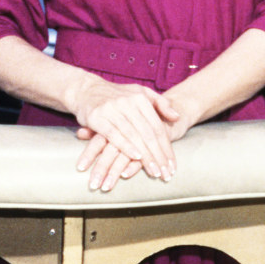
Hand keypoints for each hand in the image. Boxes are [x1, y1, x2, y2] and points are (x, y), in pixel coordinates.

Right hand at [75, 96, 192, 191]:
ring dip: (145, 156)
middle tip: (166, 174)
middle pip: (148, 133)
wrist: (87, 89)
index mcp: (141, 98)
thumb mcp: (140, 93)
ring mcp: (113, 109)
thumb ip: (160, 103)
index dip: (166, 147)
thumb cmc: (117, 95)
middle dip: (158, 156)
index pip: (157, 127)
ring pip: (134, 136)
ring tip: (154, 172)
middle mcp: (128, 102)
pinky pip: (114, 134)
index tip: (172, 165)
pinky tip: (135, 158)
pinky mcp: (98, 117)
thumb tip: (177, 117)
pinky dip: (126, 146)